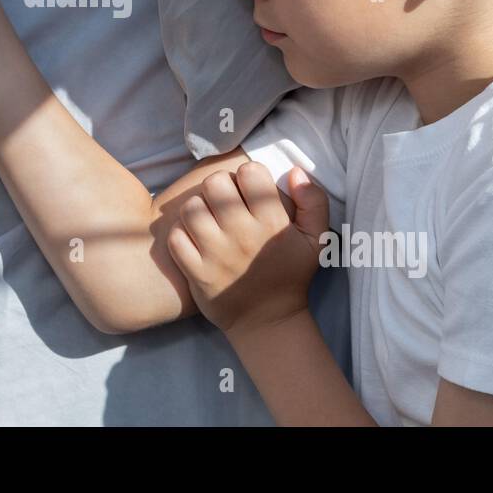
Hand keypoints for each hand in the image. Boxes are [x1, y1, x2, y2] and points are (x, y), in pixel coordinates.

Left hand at [166, 161, 328, 334]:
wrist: (267, 321)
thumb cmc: (291, 275)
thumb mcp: (317, 240)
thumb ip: (314, 201)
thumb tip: (295, 172)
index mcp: (271, 223)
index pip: (250, 173)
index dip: (248, 176)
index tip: (248, 191)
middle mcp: (242, 235)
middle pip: (215, 185)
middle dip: (219, 188)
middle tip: (225, 203)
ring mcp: (216, 255)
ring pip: (191, 208)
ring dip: (197, 209)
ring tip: (208, 219)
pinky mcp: (196, 272)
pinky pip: (176, 237)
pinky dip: (181, 234)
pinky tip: (194, 238)